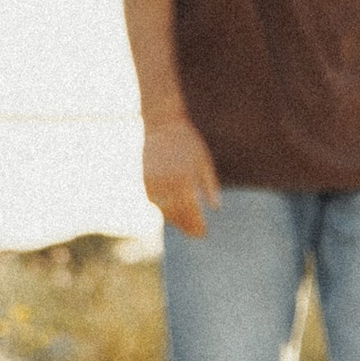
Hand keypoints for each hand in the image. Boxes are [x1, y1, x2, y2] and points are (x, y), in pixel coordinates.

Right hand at [142, 119, 220, 239]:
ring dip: (175, 221)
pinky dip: (162, 208)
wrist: (162, 124)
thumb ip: (209, 185)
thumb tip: (215, 208)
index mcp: (184, 180)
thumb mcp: (204, 161)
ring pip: (164, 210)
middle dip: (187, 227)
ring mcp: (153, 182)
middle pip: (177, 214)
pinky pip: (154, 201)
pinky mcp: (144, 180)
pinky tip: (171, 214)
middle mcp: (167, 183)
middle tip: (195, 236)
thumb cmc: (187, 142)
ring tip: (185, 227)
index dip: (197, 225)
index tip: (203, 234)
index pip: (191, 211)